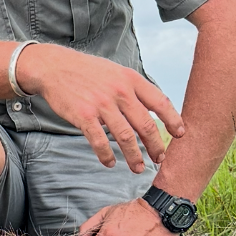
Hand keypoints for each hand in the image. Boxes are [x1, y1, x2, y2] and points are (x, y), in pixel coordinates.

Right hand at [17, 44, 183, 171]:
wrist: (55, 67)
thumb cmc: (87, 72)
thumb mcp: (116, 72)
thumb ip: (133, 89)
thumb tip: (151, 109)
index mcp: (131, 79)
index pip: (160, 101)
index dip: (173, 120)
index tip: (180, 134)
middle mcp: (120, 92)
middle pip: (145, 124)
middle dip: (156, 146)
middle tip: (159, 159)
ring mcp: (102, 104)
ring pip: (125, 137)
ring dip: (134, 156)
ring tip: (137, 168)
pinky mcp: (84, 116)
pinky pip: (100, 142)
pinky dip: (106, 156)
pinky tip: (110, 163)